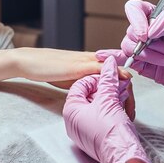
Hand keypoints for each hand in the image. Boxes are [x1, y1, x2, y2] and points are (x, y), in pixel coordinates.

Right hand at [11, 47, 131, 87]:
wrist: (30, 62)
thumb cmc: (48, 70)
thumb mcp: (70, 78)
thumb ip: (83, 83)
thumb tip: (93, 94)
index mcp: (88, 62)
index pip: (112, 69)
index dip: (123, 82)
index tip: (129, 98)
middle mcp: (89, 59)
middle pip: (116, 67)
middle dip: (127, 84)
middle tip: (133, 103)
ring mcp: (84, 60)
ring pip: (112, 65)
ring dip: (124, 78)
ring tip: (133, 95)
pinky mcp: (78, 65)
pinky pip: (100, 67)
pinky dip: (112, 72)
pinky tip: (122, 78)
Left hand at [63, 56, 156, 162]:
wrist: (123, 157)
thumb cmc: (111, 133)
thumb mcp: (108, 99)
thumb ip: (107, 79)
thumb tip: (109, 65)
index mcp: (71, 110)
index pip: (79, 85)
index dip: (96, 78)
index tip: (108, 77)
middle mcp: (74, 121)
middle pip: (89, 95)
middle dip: (106, 90)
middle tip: (118, 87)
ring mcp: (84, 130)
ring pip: (98, 106)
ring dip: (112, 100)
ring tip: (123, 100)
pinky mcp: (95, 136)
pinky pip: (102, 118)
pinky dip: (113, 111)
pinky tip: (123, 111)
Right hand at [98, 0, 163, 112]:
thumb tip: (151, 28)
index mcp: (154, 17)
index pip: (134, 8)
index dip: (137, 20)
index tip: (146, 33)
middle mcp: (144, 30)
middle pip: (131, 32)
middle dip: (153, 45)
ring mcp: (139, 47)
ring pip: (129, 47)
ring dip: (151, 56)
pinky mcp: (136, 63)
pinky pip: (119, 57)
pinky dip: (111, 56)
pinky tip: (104, 56)